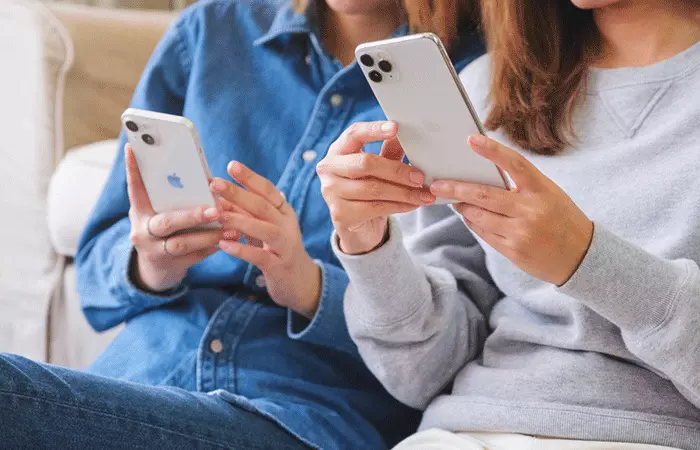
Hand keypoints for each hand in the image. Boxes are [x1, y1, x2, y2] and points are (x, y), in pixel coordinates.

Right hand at [125, 144, 225, 291]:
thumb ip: (170, 196)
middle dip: (192, 216)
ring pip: (182, 243)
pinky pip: (195, 256)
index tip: (135, 148)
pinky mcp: (172, 266)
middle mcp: (142, 231)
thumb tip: (200, 175)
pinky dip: (213, 246)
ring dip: (209, 235)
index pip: (134, 188)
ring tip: (232, 227)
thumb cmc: (163, 229)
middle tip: (215, 210)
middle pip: (166, 222)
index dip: (132, 169)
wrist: (155, 269)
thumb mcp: (157, 212)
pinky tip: (230, 239)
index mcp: (139, 211)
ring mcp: (155, 251)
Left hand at [210, 161, 320, 317]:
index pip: (268, 190)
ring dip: (239, 219)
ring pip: (264, 229)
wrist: (299, 282)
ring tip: (217, 213)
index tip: (231, 165)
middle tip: (215, 183)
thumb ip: (245, 213)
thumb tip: (219, 196)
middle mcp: (287, 226)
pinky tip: (224, 245)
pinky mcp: (279, 267)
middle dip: (238, 193)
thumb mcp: (262, 228)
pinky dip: (242, 250)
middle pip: (263, 206)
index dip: (250, 178)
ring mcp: (285, 246)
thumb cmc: (276, 250)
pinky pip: (261, 257)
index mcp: (284, 212)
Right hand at [316, 121, 435, 254]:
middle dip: (397, 170)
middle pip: (366, 163)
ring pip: (374, 189)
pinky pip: (376, 207)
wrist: (358, 227)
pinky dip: (399, 206)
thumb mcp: (379, 167)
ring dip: (404, 192)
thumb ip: (390, 150)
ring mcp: (331, 193)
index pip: (353, 134)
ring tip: (424, 195)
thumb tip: (409, 135)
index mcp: (338, 150)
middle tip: (420, 177)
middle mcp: (329, 169)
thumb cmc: (368, 189)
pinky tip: (413, 205)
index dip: (374, 129)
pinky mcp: (341, 214)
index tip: (396, 128)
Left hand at [430, 135, 592, 285]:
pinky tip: (469, 216)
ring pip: (478, 215)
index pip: (514, 164)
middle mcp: (530, 210)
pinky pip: (483, 233)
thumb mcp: (549, 195)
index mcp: (542, 190)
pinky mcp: (512, 250)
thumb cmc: (562, 219)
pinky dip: (473, 222)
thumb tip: (483, 177)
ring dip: (463, 207)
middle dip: (456, 188)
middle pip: (483, 195)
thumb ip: (521, 186)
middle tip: (437, 184)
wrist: (582, 257)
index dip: (492, 150)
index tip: (471, 140)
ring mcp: (520, 232)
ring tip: (455, 200)